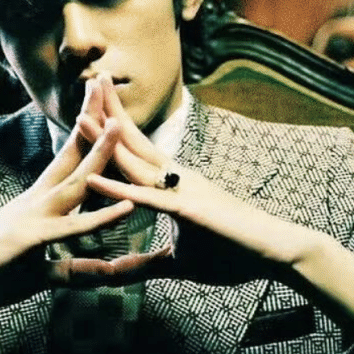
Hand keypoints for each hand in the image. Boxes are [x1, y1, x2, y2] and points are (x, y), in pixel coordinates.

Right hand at [0, 79, 169, 307]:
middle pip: (71, 155)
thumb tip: (96, 269)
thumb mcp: (40, 270)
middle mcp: (36, 202)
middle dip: (90, 120)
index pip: (66, 158)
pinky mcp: (31, 240)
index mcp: (38, 203)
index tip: (100, 102)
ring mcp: (33, 218)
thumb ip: (73, 267)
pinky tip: (127, 206)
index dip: (84, 130)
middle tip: (106, 82)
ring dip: (98, 154)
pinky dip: (101, 218)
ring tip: (120, 125)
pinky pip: (72, 228)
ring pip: (75, 183)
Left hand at [77, 75, 326, 284]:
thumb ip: (143, 265)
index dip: (114, 128)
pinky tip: (93, 179)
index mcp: (173, 184)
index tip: (90, 106)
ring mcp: (182, 190)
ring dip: (105, 140)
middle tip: (86, 82)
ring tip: (78, 116)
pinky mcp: (188, 210)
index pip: (138, 150)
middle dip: (108, 114)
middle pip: (134, 141)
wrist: (276, 252)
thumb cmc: (233, 253)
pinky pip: (147, 198)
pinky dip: (118, 188)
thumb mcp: (177, 264)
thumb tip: (114, 270)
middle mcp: (177, 178)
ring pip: (136, 161)